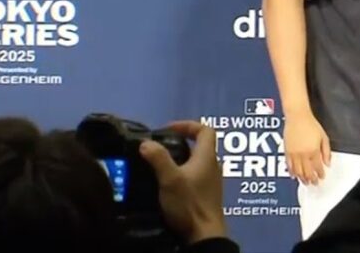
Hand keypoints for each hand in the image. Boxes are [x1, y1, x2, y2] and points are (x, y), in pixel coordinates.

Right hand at [139, 121, 225, 243]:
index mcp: (208, 157)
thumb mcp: (170, 179)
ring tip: (159, 164)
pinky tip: (166, 183)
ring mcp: (212, 181)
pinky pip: (195, 176)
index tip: (168, 129)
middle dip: (181, 143)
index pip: (205, 130)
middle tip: (160, 147)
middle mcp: (213, 166)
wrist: (204, 233)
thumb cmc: (189, 203)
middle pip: (201, 146)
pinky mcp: (207, 194)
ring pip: (197, 162)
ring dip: (180, 159)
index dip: (188, 125)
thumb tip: (146, 142)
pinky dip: (182, 173)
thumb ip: (158, 159)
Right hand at [284, 111, 330, 184]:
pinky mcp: (286, 152)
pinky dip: (291, 172)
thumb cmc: (311, 125)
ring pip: (297, 171)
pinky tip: (294, 176)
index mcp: (313, 151)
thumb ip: (326, 152)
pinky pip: (288, 166)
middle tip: (314, 183)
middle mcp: (303, 154)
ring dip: (302, 178)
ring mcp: (293, 154)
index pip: (317, 167)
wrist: (297, 117)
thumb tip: (328, 163)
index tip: (322, 178)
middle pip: (307, 172)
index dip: (320, 174)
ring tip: (305, 182)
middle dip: (311, 179)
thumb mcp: (323, 137)